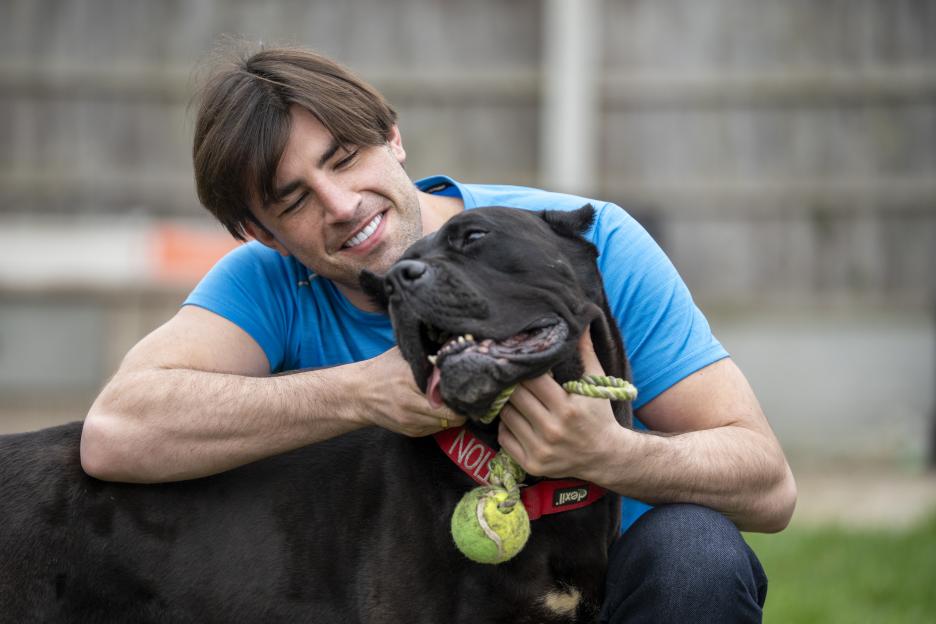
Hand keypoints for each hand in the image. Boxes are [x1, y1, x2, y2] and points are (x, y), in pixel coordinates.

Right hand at [356, 347, 464, 435]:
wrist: (357, 394)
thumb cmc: (383, 369)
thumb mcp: (403, 354)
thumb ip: (428, 353)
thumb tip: (456, 347)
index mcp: (408, 381)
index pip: (446, 393)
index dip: (461, 390)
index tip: (468, 382)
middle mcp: (409, 405)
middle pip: (452, 415)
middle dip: (463, 405)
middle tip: (466, 393)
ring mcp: (410, 422)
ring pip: (447, 424)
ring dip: (455, 414)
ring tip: (454, 399)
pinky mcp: (411, 432)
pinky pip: (437, 429)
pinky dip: (443, 420)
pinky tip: (440, 407)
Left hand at [497, 331, 623, 478]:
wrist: (607, 457)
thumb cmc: (599, 415)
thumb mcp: (597, 383)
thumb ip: (585, 352)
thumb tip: (581, 320)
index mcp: (567, 408)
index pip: (531, 381)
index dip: (525, 370)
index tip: (522, 363)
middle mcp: (552, 430)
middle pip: (515, 397)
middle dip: (513, 385)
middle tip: (513, 377)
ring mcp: (540, 450)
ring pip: (506, 415)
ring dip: (508, 404)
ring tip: (517, 398)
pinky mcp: (531, 464)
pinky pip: (504, 437)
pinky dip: (506, 426)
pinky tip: (518, 418)